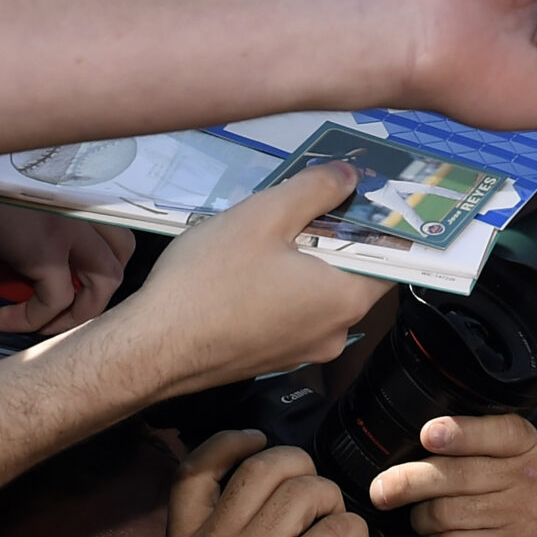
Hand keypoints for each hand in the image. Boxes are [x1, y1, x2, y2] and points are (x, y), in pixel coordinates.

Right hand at [0, 194, 130, 334]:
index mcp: (79, 187)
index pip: (113, 227)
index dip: (97, 259)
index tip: (65, 284)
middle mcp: (87, 204)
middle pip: (121, 255)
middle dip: (97, 291)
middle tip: (60, 311)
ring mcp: (72, 227)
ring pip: (106, 281)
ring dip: (77, 313)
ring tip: (41, 326)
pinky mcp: (46, 251)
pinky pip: (55, 300)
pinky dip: (33, 320)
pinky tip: (2, 321)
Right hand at [108, 163, 385, 394]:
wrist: (146, 351)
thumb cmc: (210, 282)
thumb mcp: (265, 216)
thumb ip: (316, 190)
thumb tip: (351, 177)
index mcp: (347, 300)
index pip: (389, 256)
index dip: (377, 222)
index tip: (363, 195)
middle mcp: (335, 332)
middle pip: (352, 271)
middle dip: (332, 236)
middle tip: (304, 203)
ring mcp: (301, 351)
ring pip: (317, 292)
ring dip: (302, 261)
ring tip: (267, 231)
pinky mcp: (269, 359)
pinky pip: (290, 313)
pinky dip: (280, 287)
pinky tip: (245, 268)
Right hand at [167, 432, 368, 536]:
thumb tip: (252, 496)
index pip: (193, 473)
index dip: (227, 443)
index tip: (253, 438)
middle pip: (263, 468)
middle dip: (299, 467)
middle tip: (312, 493)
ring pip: (306, 490)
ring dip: (331, 501)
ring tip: (332, 524)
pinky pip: (336, 527)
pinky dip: (353, 532)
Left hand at [369, 415, 536, 536]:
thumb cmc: (532, 512)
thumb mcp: (521, 469)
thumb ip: (482, 452)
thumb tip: (421, 446)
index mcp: (528, 448)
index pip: (494, 432)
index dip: (458, 432)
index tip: (429, 433)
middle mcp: (527, 478)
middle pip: (453, 475)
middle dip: (408, 483)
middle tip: (382, 489)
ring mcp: (518, 517)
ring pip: (443, 514)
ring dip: (423, 522)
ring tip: (429, 521)